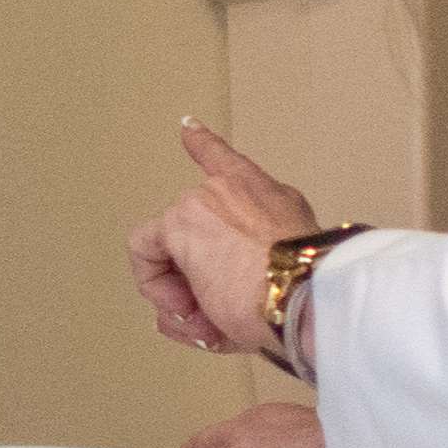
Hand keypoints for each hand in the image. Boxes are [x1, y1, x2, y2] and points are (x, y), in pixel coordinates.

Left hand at [129, 120, 317, 356]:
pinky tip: (181, 306)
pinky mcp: (179, 223)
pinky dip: (154, 284)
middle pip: (193, 235)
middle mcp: (234, 190)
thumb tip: (193, 314)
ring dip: (180, 293)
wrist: (302, 295)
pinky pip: (144, 251)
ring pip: (168, 248)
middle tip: (213, 318)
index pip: (229, 163)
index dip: (204, 144)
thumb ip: (238, 288)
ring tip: (206, 319)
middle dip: (195, 284)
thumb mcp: (280, 284)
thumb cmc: (303, 298)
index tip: (188, 128)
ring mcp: (203, 202)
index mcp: (269, 199)